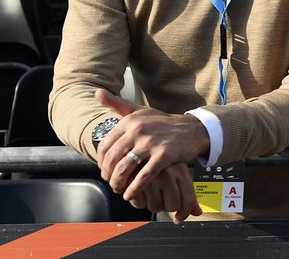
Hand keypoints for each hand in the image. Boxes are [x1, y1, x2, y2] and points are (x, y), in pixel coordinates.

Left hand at [94, 89, 209, 202]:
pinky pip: (144, 176)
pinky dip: (134, 189)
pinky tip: (131, 194)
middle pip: (112, 159)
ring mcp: (151, 143)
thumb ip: (117, 103)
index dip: (101, 162)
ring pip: (125, 169)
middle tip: (111, 183)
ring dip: (118, 184)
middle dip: (108, 175)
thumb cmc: (163, 122)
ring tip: (119, 190)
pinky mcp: (164, 155)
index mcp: (130, 120)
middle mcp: (138, 130)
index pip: (105, 146)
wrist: (192, 129)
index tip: (104, 170)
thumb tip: (96, 92)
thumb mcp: (140, 110)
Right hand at [128, 163, 201, 223]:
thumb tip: (197, 213)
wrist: (139, 151)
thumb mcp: (178, 173)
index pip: (188, 200)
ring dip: (152, 204)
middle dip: (166, 207)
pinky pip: (140, 204)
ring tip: (151, 192)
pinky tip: (140, 191)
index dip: (184, 214)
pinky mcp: (135, 181)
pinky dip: (139, 202)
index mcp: (181, 171)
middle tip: (162, 198)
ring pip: (156, 207)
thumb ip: (187, 193)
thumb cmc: (160, 164)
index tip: (178, 218)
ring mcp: (152, 177)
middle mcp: (168, 174)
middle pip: (172, 206)